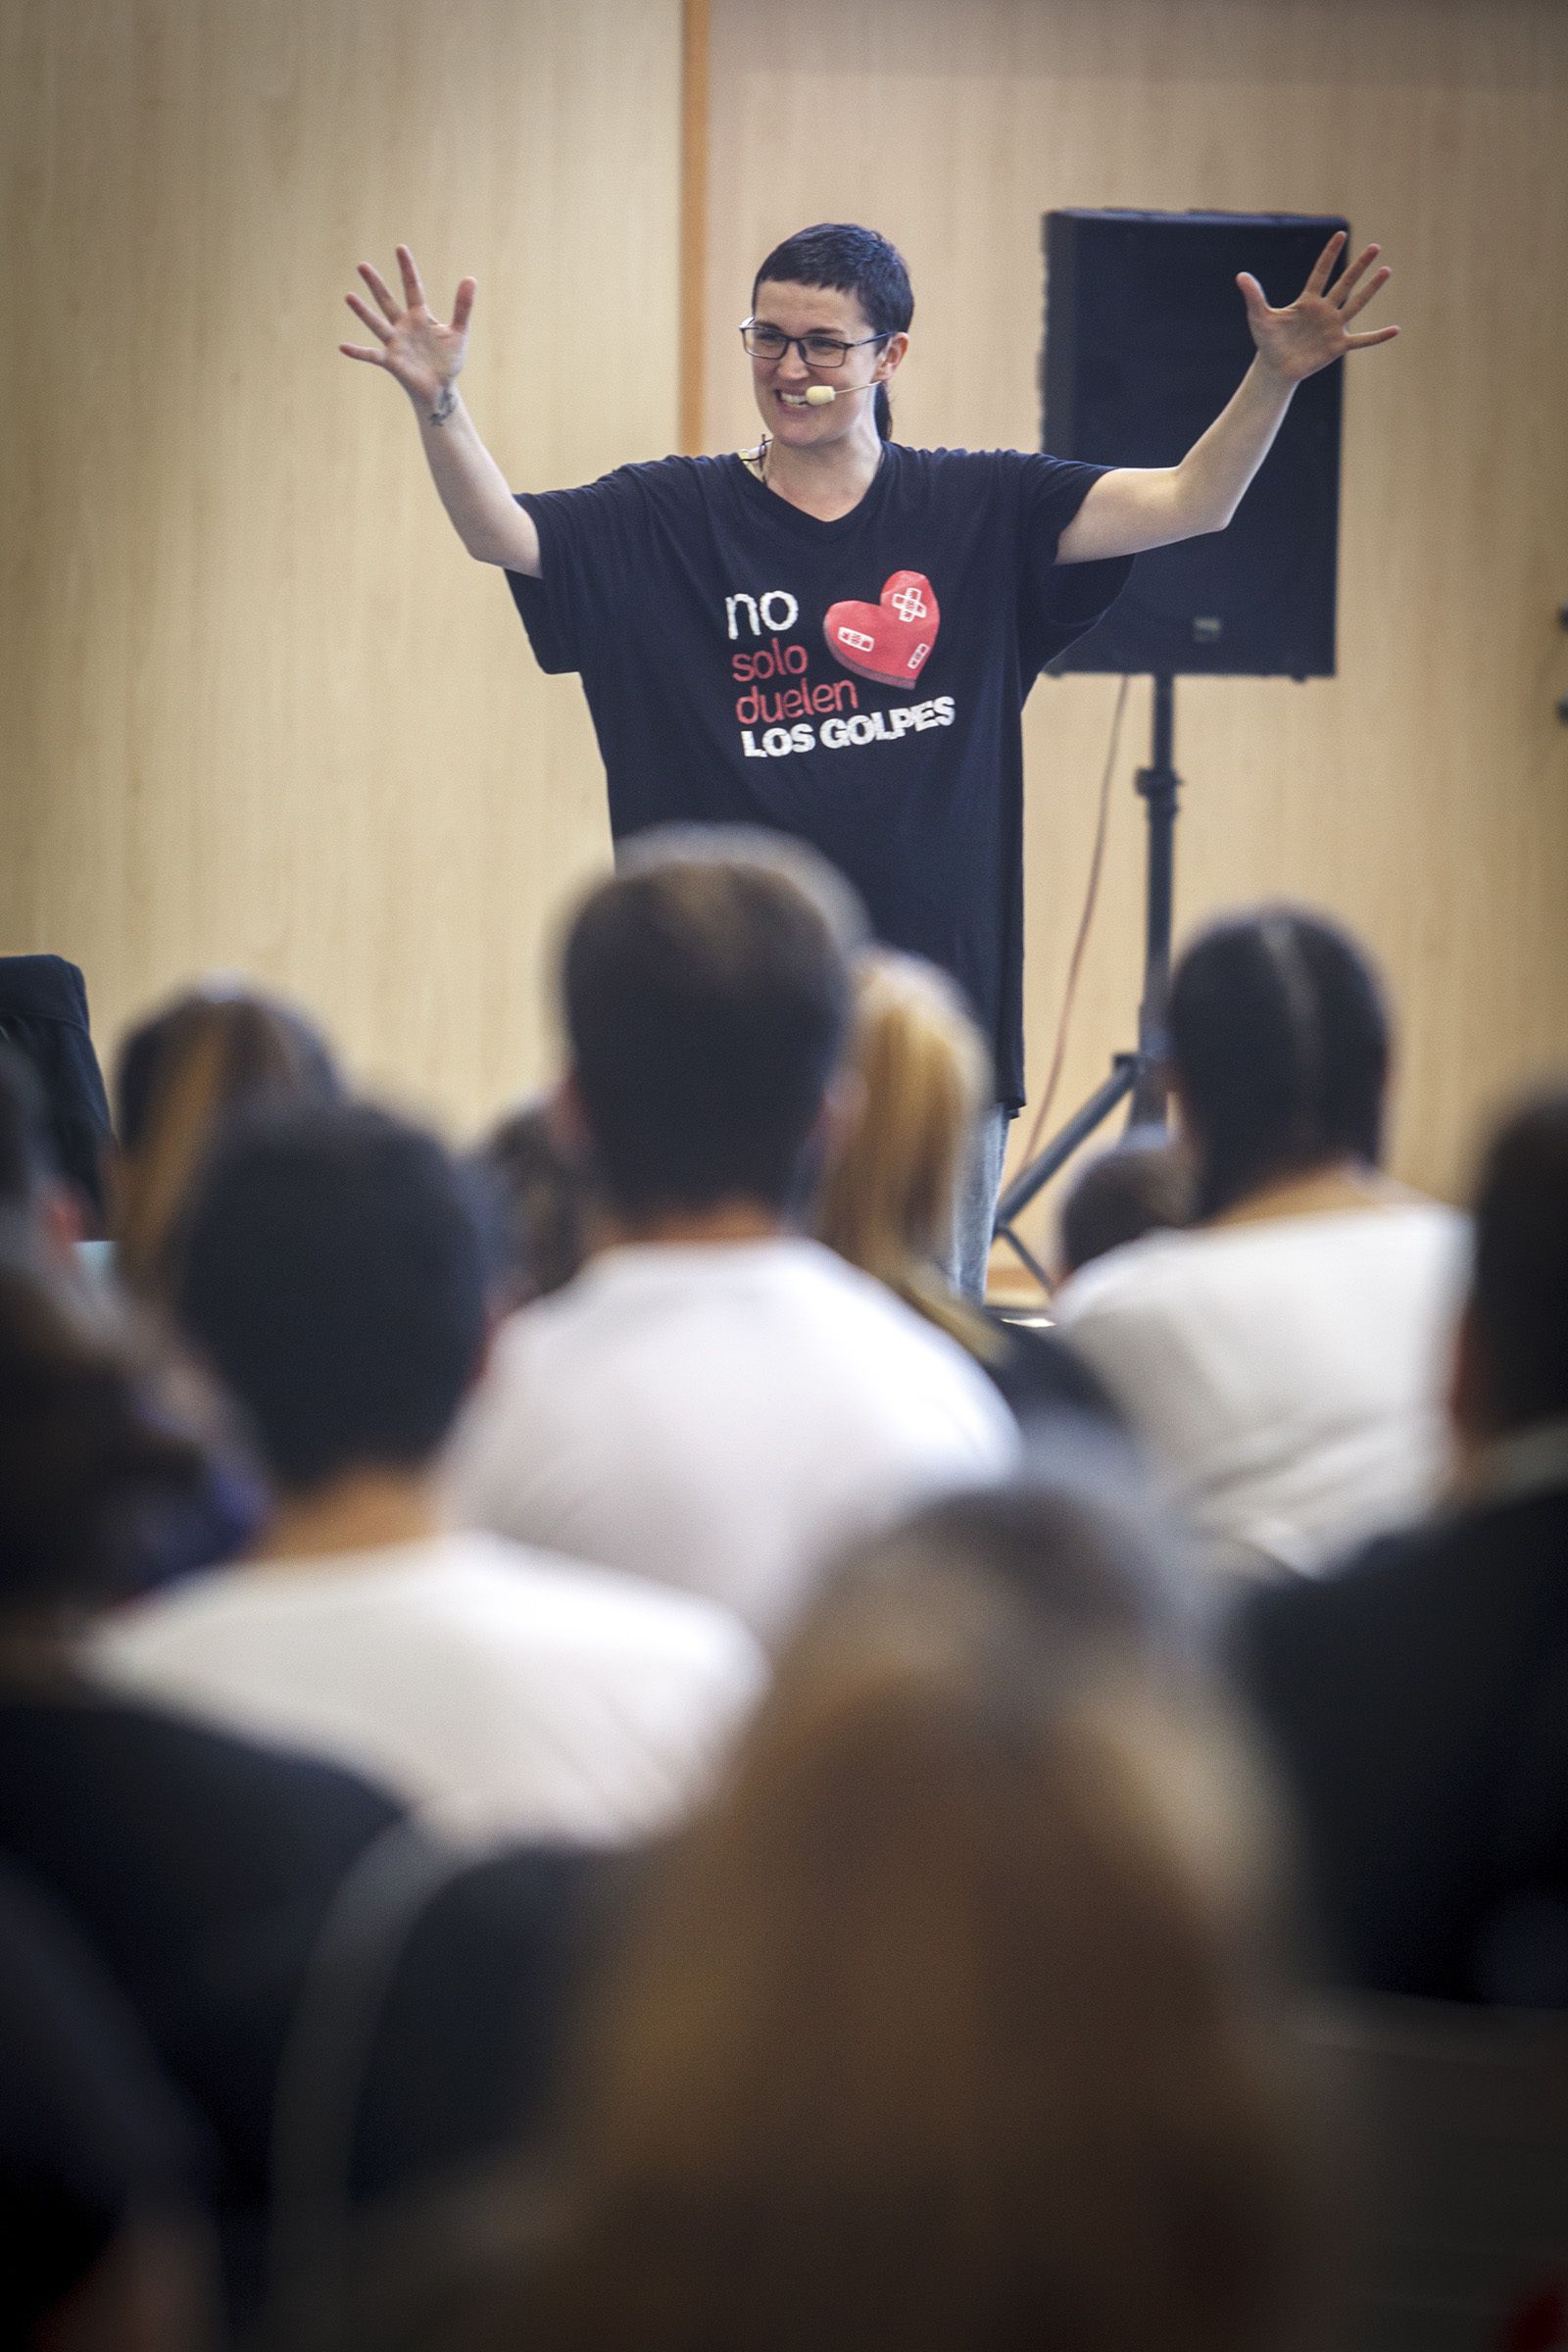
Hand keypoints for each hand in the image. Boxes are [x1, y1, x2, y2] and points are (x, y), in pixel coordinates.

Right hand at [340, 245, 474, 414]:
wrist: (441, 389)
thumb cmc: (448, 361)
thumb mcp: (459, 332)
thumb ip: (463, 307)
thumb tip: (471, 278)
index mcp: (419, 316)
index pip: (412, 287)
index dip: (407, 268)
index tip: (400, 248)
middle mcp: (403, 326)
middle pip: (387, 301)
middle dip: (375, 284)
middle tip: (361, 265)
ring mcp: (395, 343)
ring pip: (377, 324)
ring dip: (363, 311)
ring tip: (348, 296)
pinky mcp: (391, 361)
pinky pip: (372, 355)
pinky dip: (358, 352)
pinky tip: (343, 347)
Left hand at [1238, 231, 1397, 384]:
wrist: (1275, 367)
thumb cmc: (1268, 340)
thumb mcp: (1259, 317)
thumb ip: (1254, 296)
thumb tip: (1240, 275)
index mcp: (1307, 300)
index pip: (1321, 272)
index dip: (1329, 254)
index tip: (1340, 233)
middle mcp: (1324, 309)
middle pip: (1345, 283)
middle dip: (1359, 266)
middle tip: (1375, 247)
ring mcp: (1333, 327)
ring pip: (1356, 304)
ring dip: (1371, 289)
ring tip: (1386, 271)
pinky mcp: (1337, 346)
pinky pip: (1362, 340)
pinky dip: (1377, 336)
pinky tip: (1395, 330)